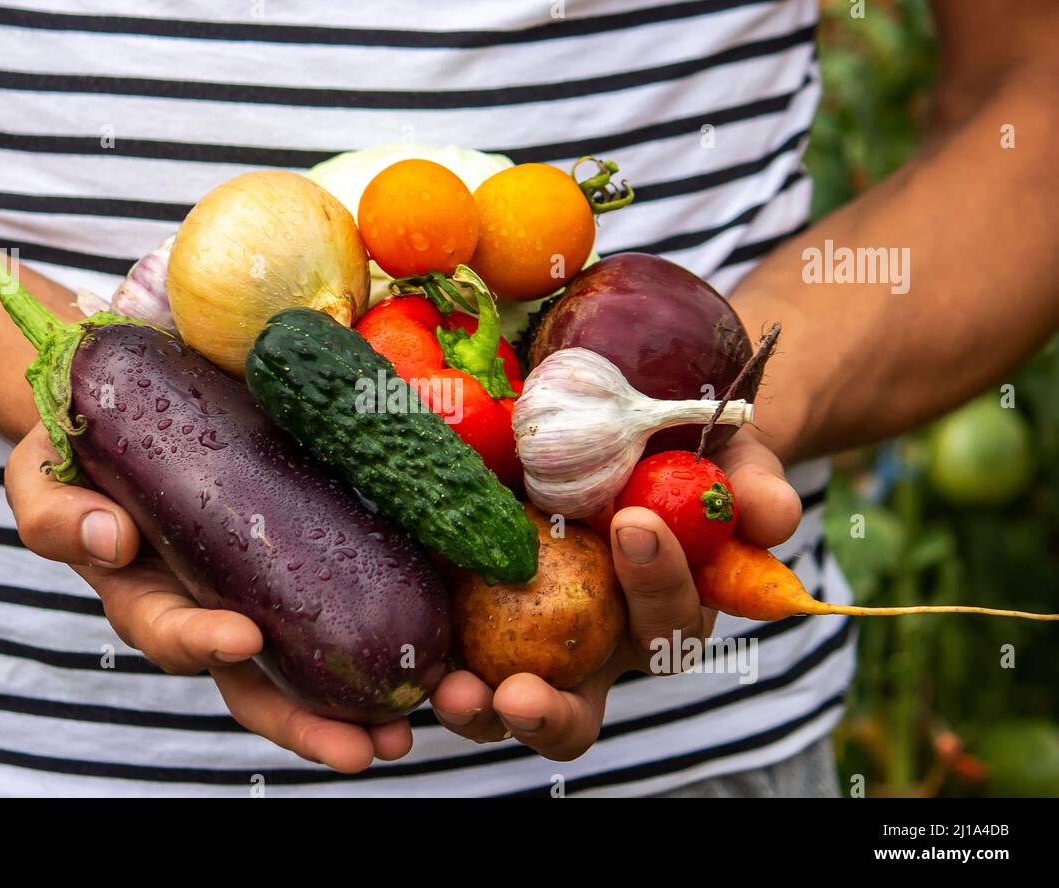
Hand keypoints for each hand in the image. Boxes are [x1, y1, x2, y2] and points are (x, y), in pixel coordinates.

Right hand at [4, 424, 412, 772]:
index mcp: (148, 592)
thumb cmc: (77, 442)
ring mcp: (263, 585)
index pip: (174, 632)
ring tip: (410, 730)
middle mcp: (210, 604)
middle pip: (256, 682)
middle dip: (308, 723)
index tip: (242, 639)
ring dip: (360, 705)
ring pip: (309, 663)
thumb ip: (54, 510)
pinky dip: (388, 637)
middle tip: (366, 749)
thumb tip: (110, 538)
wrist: (126, 399)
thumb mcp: (41, 469)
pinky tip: (437, 658)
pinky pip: (346, 604)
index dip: (202, 642)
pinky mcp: (307, 552)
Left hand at [430, 429, 801, 760]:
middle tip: (521, 697)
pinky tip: (409, 656)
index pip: (667, 623)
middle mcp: (590, 646)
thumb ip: (750, 484)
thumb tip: (776, 518)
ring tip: (454, 693)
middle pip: (576, 711)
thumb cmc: (671, 448)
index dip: (659, 582)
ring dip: (478, 710)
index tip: (635, 525)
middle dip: (550, 715)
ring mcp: (522, 637)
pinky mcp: (464, 612)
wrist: (601, 420)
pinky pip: (445, 650)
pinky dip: (425, 661)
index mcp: (656, 614)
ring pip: (502, 702)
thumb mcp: (720, 453)